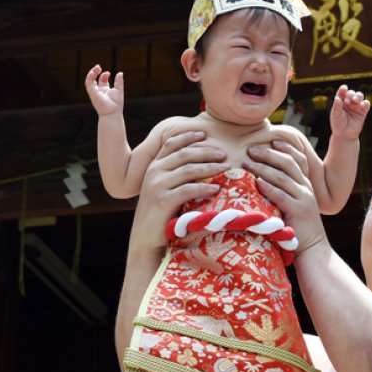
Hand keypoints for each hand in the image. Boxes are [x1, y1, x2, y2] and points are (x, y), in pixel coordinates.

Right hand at [85, 65, 124, 116]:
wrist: (112, 112)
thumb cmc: (116, 104)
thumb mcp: (119, 89)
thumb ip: (119, 81)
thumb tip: (120, 73)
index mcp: (105, 90)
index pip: (102, 80)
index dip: (104, 75)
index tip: (108, 73)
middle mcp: (99, 91)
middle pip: (94, 79)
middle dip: (96, 72)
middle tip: (98, 67)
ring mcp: (94, 92)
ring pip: (89, 80)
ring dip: (91, 73)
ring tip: (96, 68)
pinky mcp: (91, 92)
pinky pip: (88, 82)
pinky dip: (90, 76)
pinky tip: (94, 72)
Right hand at [130, 131, 227, 254]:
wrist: (145, 237)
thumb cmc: (160, 214)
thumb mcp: (163, 189)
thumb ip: (175, 176)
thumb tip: (201, 164)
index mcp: (153, 166)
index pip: (171, 144)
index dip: (188, 136)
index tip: (204, 134)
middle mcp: (153, 172)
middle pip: (184, 154)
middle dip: (206, 152)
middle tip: (224, 154)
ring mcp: (157, 186)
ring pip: (188, 169)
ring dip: (210, 167)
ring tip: (226, 168)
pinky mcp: (163, 200)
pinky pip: (187, 190)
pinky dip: (203, 188)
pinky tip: (216, 189)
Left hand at [245, 140, 326, 255]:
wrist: (312, 248)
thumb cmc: (296, 228)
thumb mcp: (292, 206)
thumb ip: (282, 193)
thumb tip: (260, 182)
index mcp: (305, 185)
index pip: (298, 160)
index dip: (286, 148)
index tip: (271, 140)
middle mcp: (306, 188)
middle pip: (288, 164)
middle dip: (268, 154)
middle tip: (251, 150)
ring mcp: (304, 199)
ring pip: (282, 177)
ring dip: (263, 168)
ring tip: (247, 163)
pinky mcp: (298, 211)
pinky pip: (281, 195)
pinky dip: (269, 187)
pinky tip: (257, 182)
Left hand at [330, 84, 369, 140]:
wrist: (345, 135)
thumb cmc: (338, 125)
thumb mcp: (335, 116)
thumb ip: (336, 107)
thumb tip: (337, 98)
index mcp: (340, 102)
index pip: (342, 92)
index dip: (343, 89)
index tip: (344, 88)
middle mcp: (348, 102)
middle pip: (351, 93)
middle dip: (350, 94)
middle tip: (348, 101)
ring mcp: (356, 106)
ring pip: (359, 96)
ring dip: (358, 96)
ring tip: (355, 101)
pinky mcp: (363, 111)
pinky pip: (366, 104)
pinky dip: (365, 102)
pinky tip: (362, 105)